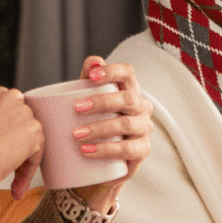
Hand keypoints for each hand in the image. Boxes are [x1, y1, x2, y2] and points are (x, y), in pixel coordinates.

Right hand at [0, 87, 44, 195]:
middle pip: (27, 130)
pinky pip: (37, 156)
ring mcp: (25, 113)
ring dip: (25, 164)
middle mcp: (13, 98)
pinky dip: (28, 172)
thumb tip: (15, 141)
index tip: (4, 156)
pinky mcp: (34, 131)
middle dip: (20, 151)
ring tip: (13, 182)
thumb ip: (1, 126)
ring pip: (34, 143)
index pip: (18, 118)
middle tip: (9, 171)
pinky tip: (16, 183)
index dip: (12, 140)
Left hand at [60, 56, 152, 212]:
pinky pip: (127, 149)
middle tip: (76, 109)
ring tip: (77, 135)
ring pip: (127, 125)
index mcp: (130, 90)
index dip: (112, 72)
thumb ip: (89, 77)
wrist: (105, 160)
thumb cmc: (97, 122)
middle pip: (128, 99)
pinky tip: (87, 151)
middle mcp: (142, 107)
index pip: (128, 73)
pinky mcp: (142, 151)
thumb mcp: (90, 98)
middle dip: (101, 102)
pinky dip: (105, 150)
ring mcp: (144, 129)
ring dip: (100, 128)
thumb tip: (93, 62)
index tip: (91, 77)